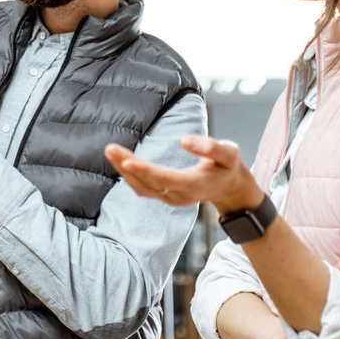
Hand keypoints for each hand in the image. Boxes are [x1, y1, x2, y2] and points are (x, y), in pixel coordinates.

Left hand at [105, 135, 262, 214]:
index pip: (166, 179)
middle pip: (149, 183)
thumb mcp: (229, 153)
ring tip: (110, 150)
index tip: (128, 162)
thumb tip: (184, 140)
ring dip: (124, 170)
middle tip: (110, 148)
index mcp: (195, 185)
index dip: (146, 172)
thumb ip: (210, 147)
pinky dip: (129, 175)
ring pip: (141, 187)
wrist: (229, 188)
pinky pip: (142, 188)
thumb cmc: (228, 166)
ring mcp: (170, 198)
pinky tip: (119, 160)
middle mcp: (179, 196)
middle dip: (128, 166)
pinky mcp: (164, 195)